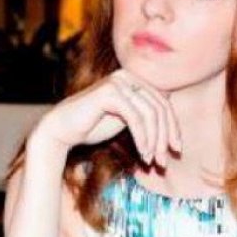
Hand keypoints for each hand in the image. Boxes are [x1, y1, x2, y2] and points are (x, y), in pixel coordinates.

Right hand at [30, 70, 180, 165]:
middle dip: (166, 137)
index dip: (173, 128)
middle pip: (160, 108)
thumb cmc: (91, 127)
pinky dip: (142, 138)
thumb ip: (146, 117)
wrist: (60, 131)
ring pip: (150, 114)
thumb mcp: (125, 121)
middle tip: (164, 161)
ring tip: (152, 160)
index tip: (175, 150)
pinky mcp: (109, 92)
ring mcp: (118, 81)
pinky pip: (136, 117)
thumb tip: (174, 126)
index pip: (163, 103)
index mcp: (133, 79)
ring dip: (154, 141)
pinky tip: (142, 153)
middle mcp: (127, 76)